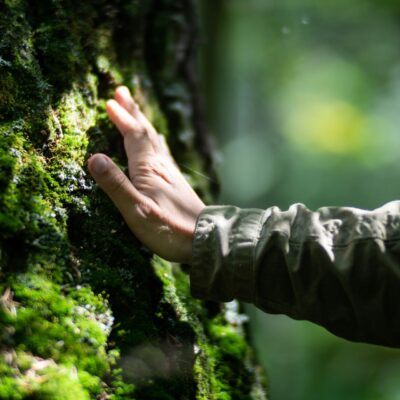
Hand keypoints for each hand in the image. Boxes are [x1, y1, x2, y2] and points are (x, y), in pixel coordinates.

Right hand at [88, 86, 204, 262]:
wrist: (205, 238)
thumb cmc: (169, 229)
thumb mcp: (137, 211)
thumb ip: (116, 185)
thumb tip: (95, 157)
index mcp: (149, 169)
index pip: (134, 137)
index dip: (123, 119)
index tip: (110, 102)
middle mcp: (161, 166)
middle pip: (146, 132)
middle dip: (133, 112)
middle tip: (123, 92)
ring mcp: (171, 174)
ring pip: (155, 141)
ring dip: (144, 124)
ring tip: (137, 113)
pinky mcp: (176, 183)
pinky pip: (163, 153)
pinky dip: (155, 142)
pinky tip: (158, 145)